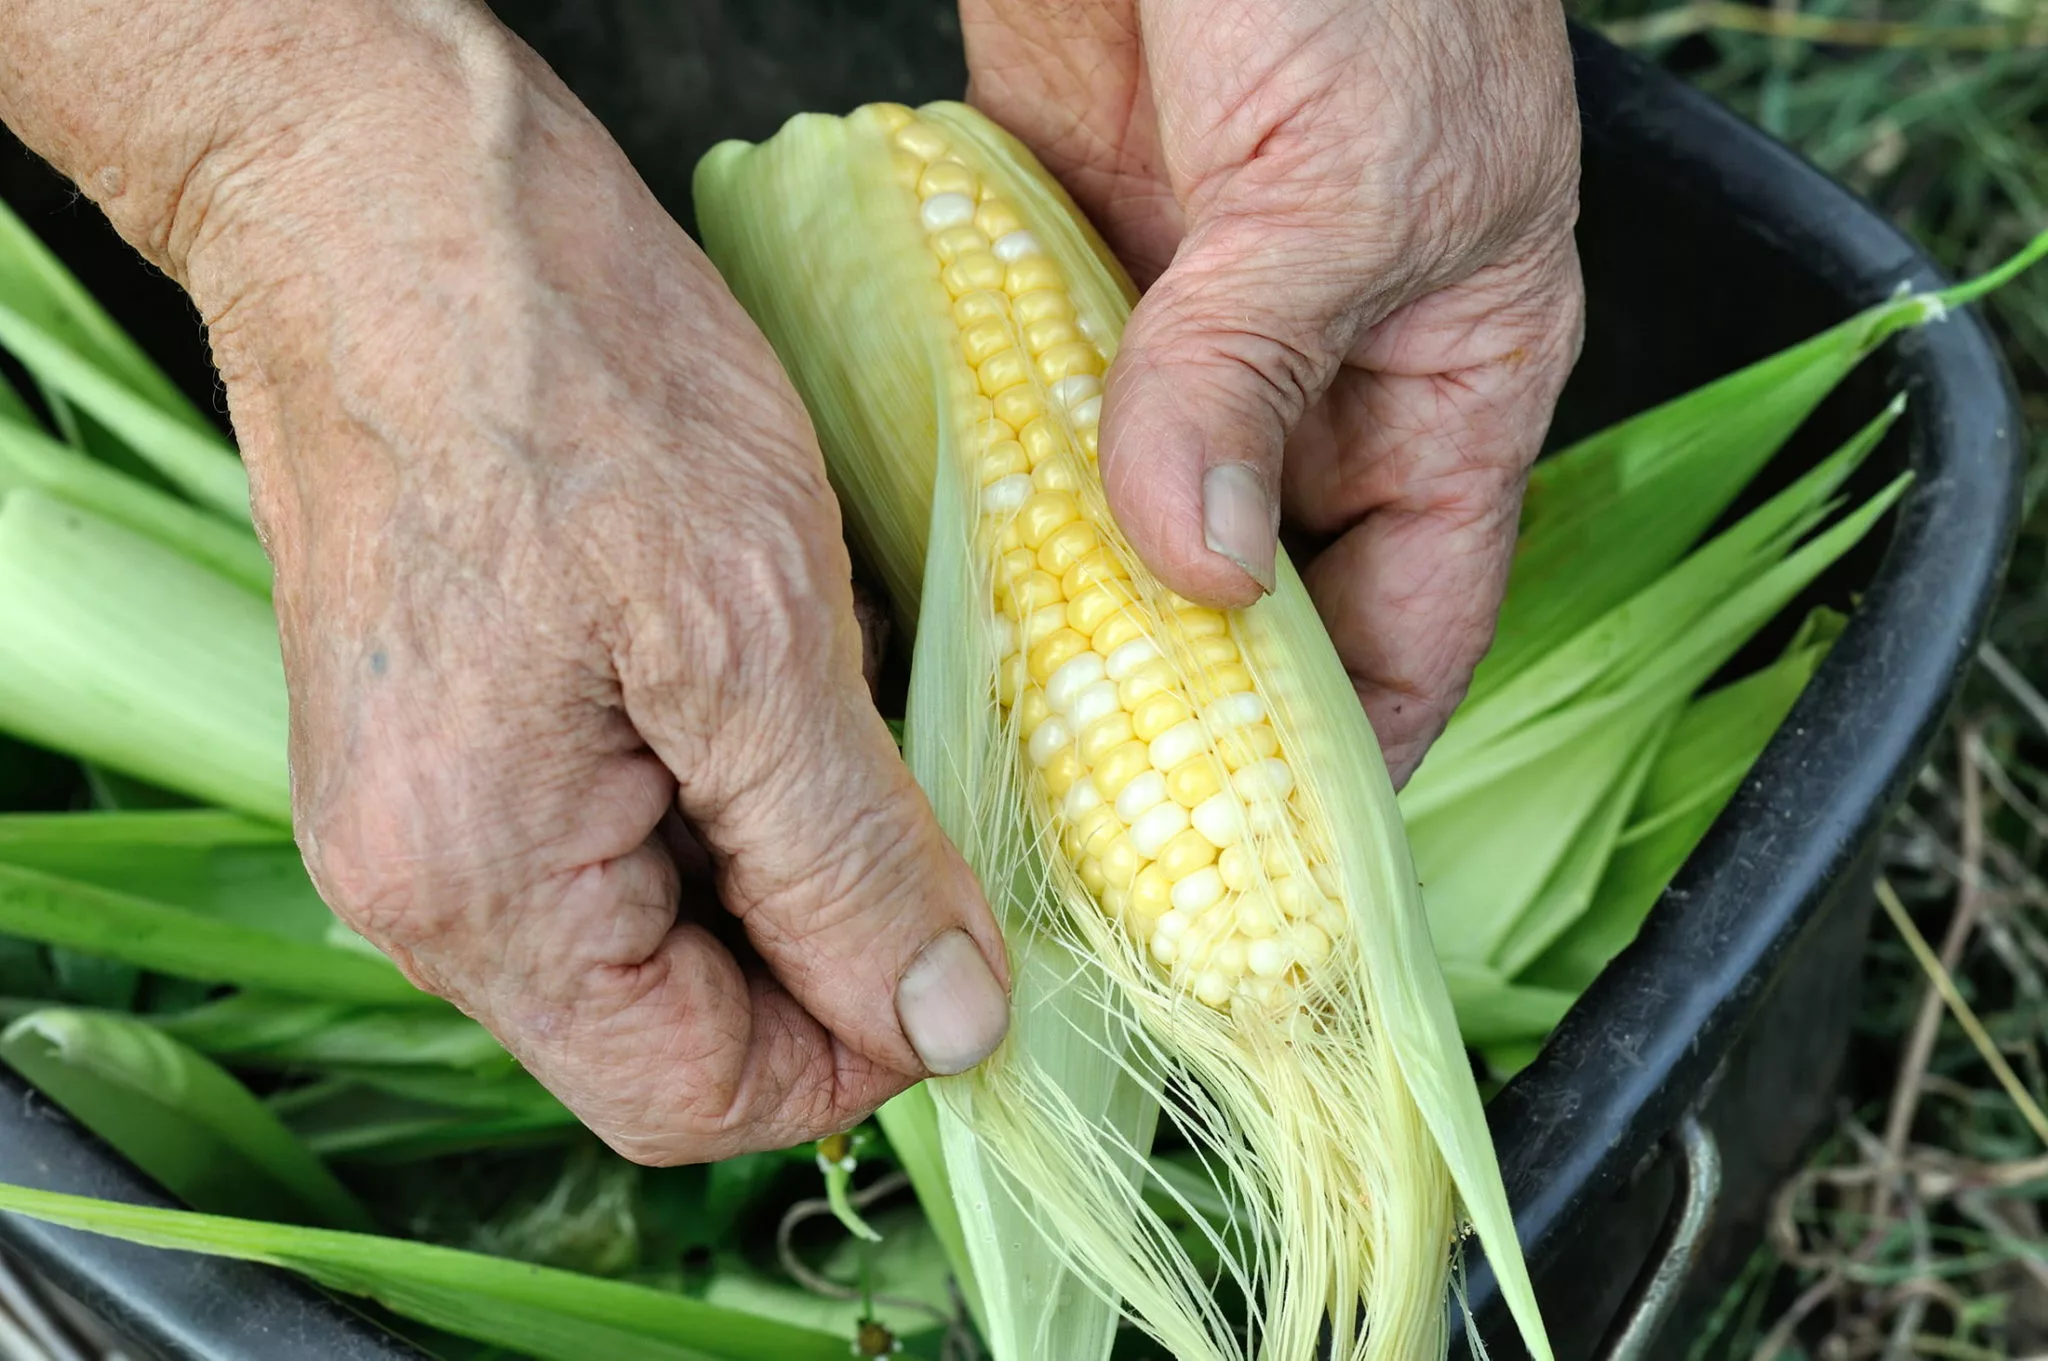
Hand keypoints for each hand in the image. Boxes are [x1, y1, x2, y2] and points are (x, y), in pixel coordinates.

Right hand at [0, 2, 1009, 1162]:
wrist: (392, 195)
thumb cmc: (562, 376)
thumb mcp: (756, 631)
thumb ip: (847, 860)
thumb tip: (943, 1023)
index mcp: (479, 891)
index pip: (690, 1096)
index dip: (851, 1061)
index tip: (967, 971)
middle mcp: (425, 881)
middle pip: (670, 1021)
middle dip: (825, 939)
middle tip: (931, 808)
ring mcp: (429, 803)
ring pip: (659, 919)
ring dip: (785, 847)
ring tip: (847, 702)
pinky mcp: (455, 728)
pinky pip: (620, 822)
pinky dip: (727, 775)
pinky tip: (776, 665)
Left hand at [963, 0, 1584, 780]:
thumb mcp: (1351, 186)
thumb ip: (1256, 371)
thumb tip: (1189, 558)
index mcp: (1445, 390)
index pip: (1410, 626)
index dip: (1339, 751)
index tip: (1245, 866)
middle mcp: (1314, 386)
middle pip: (1251, 602)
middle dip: (1172, 711)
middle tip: (1068, 824)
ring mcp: (1181, 338)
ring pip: (1128, 526)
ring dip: (1064, 614)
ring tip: (977, 729)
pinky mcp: (1068, 275)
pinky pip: (1028, 418)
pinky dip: (987, 490)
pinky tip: (924, 568)